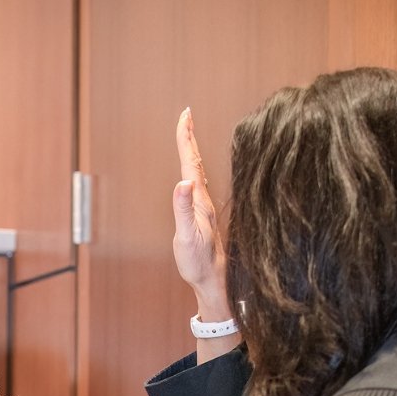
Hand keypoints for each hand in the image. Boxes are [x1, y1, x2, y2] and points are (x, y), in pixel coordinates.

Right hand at [173, 107, 230, 321]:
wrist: (214, 281)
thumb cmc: (199, 262)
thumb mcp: (186, 236)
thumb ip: (182, 209)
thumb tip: (182, 181)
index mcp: (199, 201)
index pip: (190, 163)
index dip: (186, 138)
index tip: (185, 114)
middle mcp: (203, 201)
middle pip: (195, 162)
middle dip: (188, 138)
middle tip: (185, 116)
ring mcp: (204, 209)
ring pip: (198, 173)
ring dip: (191, 153)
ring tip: (187, 137)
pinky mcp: (203, 218)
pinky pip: (198, 186)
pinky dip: (194, 171)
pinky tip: (195, 174)